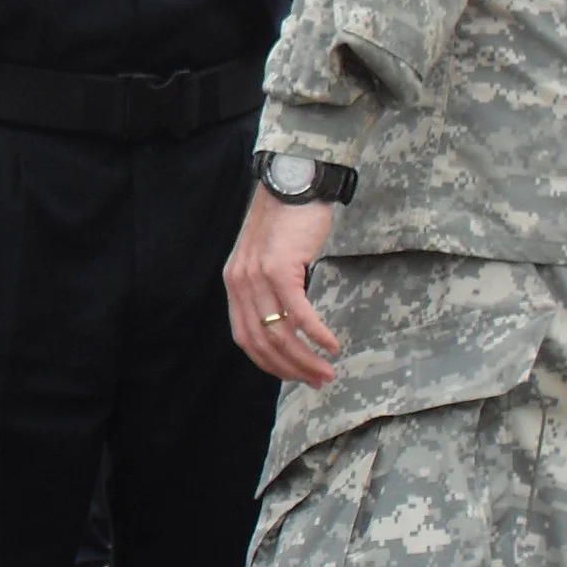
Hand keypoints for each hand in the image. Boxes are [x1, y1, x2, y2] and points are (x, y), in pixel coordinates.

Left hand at [225, 186, 341, 385]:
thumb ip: (271, 292)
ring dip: (305, 358)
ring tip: (327, 370)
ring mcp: (257, 276)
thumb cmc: (288, 224)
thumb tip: (292, 328)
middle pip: (261, 342)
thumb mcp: (270, 261)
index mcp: (235, 284)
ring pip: (279, 332)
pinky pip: (297, 312)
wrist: (292, 185)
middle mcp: (240, 283)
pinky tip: (331, 345)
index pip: (245, 338)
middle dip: (291, 368)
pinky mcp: (279, 267)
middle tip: (318, 381)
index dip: (270, 364)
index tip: (296, 378)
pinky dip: (315, 334)